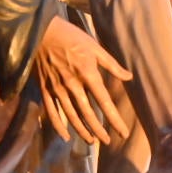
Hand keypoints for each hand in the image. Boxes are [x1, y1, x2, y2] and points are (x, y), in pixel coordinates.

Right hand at [34, 16, 131, 144]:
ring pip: (72, 116)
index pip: (104, 102)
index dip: (114, 119)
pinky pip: (52, 112)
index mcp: (88, 74)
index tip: (123, 132)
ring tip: (91, 141)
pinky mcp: (45, 89)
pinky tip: (66, 136)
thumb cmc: (71, 36)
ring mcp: (57, 89)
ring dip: (82, 130)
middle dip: (99, 130)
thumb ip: (111, 64)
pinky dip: (59, 126)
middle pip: (88, 114)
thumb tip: (129, 77)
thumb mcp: (95, 46)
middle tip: (107, 141)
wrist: (43, 31)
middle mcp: (73, 85)